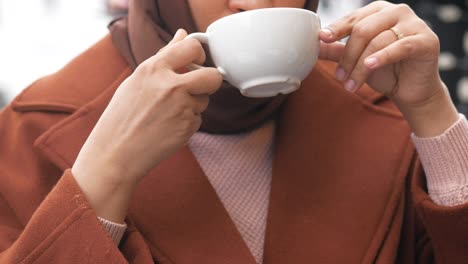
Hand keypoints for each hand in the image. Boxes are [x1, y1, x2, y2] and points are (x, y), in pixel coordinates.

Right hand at [72, 29, 222, 222]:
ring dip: (193, 105)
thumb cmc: (122, 116)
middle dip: (210, 81)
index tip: (195, 61)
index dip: (199, 54)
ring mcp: (181, 108)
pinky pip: (198, 119)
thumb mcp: (138, 79)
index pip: (192, 47)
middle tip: (198, 86)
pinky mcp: (187, 127)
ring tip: (167, 113)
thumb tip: (182, 35)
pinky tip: (168, 127)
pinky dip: (187, 122)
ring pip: (204, 100)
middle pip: (212, 76)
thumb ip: (164, 57)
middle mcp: (171, 86)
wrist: (116, 153)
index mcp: (154, 68)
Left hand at [318, 1, 457, 136]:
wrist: (410, 91)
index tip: (322, 38)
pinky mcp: (426, 40)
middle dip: (348, 56)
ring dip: (360, 67)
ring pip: (377, 41)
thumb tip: (312, 45)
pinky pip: (400, 46)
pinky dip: (382, 57)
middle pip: (363, 30)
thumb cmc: (384, 71)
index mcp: (378, 12)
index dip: (336, 29)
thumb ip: (335, 50)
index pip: (353, 19)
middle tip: (340, 77)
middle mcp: (396, 12)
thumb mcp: (355, 60)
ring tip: (351, 84)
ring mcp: (414, 24)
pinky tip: (370, 66)